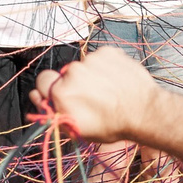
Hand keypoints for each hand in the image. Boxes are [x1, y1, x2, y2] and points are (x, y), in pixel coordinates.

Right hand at [33, 46, 157, 145]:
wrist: (144, 112)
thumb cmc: (111, 126)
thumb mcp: (76, 130)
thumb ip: (52, 113)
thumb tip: (38, 96)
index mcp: (60, 93)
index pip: (42, 82)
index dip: (51, 89)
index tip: (64, 95)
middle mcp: (72, 72)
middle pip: (64, 74)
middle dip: (73, 84)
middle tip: (91, 97)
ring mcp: (90, 60)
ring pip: (84, 66)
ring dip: (91, 76)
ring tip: (108, 91)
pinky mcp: (106, 52)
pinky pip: (100, 58)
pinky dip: (106, 67)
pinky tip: (116, 81)